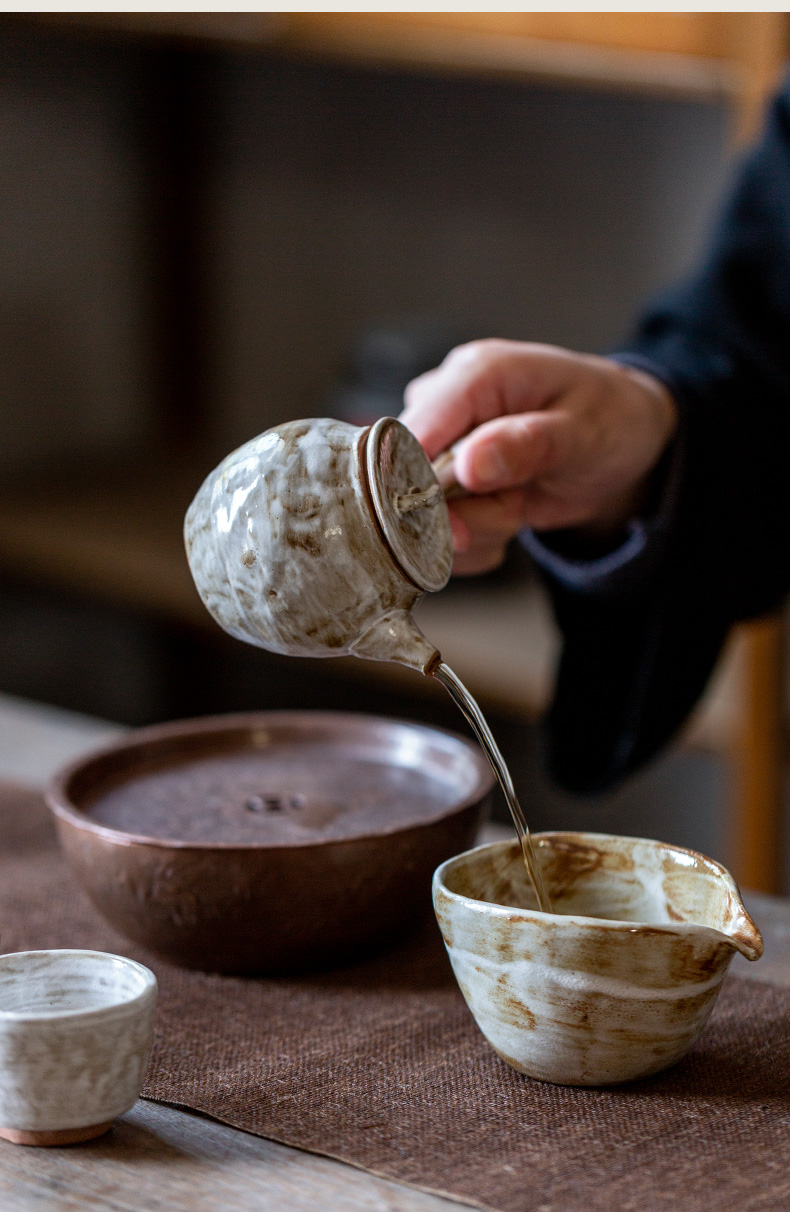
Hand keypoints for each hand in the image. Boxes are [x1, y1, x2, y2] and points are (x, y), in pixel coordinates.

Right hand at [401, 339, 677, 574]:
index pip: (412, 431)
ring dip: (471, 530)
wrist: (623, 440)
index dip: (417, 485)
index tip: (451, 528)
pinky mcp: (442, 473)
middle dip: (460, 515)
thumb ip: (528, 446)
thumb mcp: (586, 434)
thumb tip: (468, 463)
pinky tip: (505, 521)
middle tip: (514, 514)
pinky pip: (433, 527)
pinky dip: (471, 541)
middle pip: (407, 478)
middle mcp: (447, 402)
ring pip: (419, 510)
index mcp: (477, 373)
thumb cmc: (611, 419)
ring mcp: (442, 440)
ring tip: (519, 510)